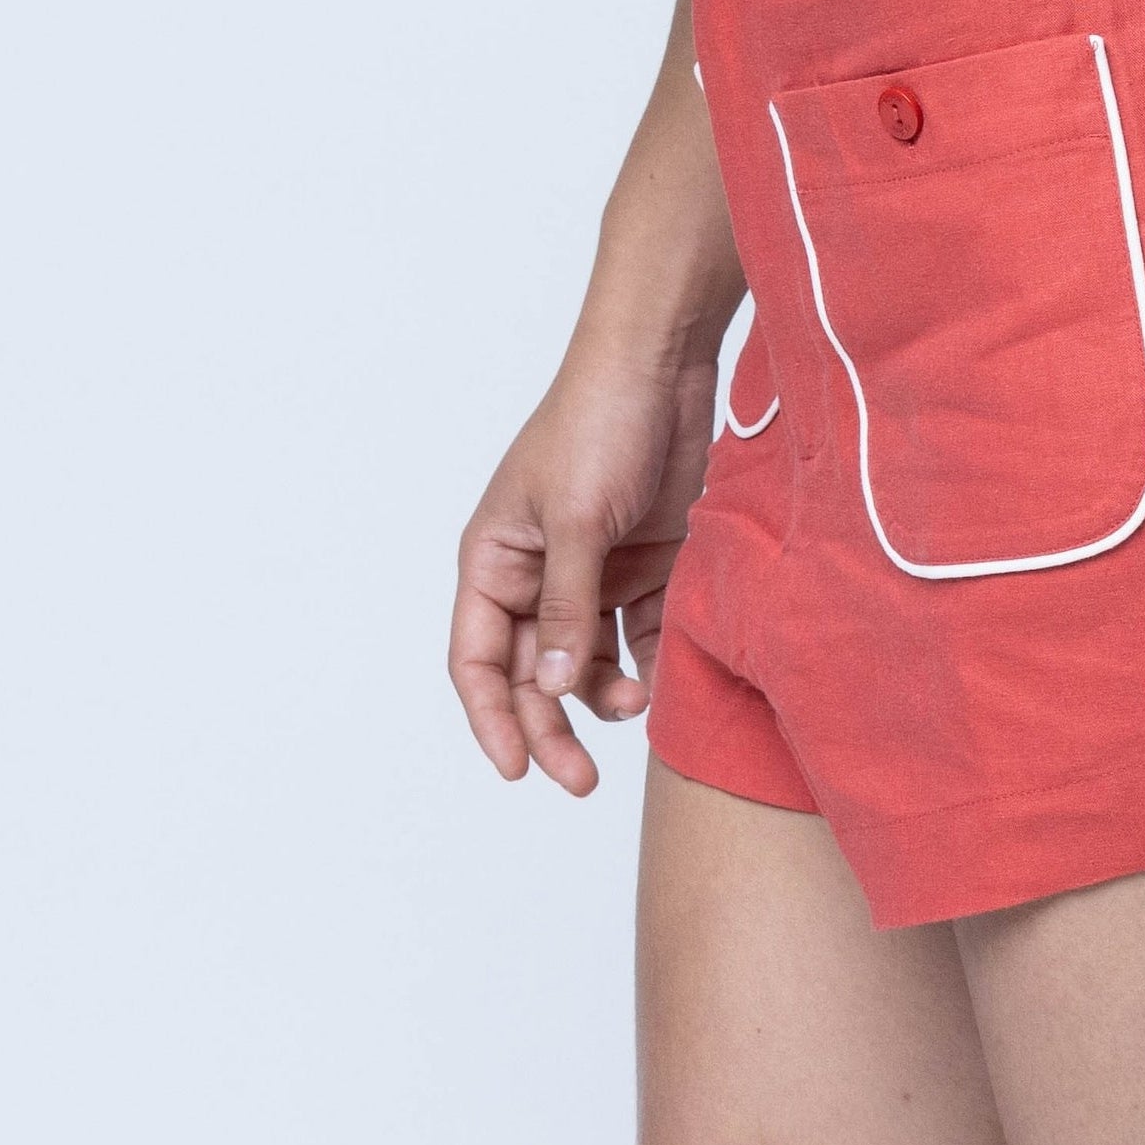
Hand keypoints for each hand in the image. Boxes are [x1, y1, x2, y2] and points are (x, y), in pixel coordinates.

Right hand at [449, 336, 718, 795]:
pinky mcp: (646, 562)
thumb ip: (564, 608)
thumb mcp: (577, 521)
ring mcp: (593, 571)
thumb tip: (547, 687)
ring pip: (588, 662)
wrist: (667, 364)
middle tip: (581, 780)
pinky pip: (642, 633)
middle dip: (553, 726)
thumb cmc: (599, 423)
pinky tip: (667, 681)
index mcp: (495, 560)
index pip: (477, 660)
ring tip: (640, 706)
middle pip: (533, 674)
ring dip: (608, 694)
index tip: (518, 770)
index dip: (492, 719)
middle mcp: (538, 574)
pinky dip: (652, 662)